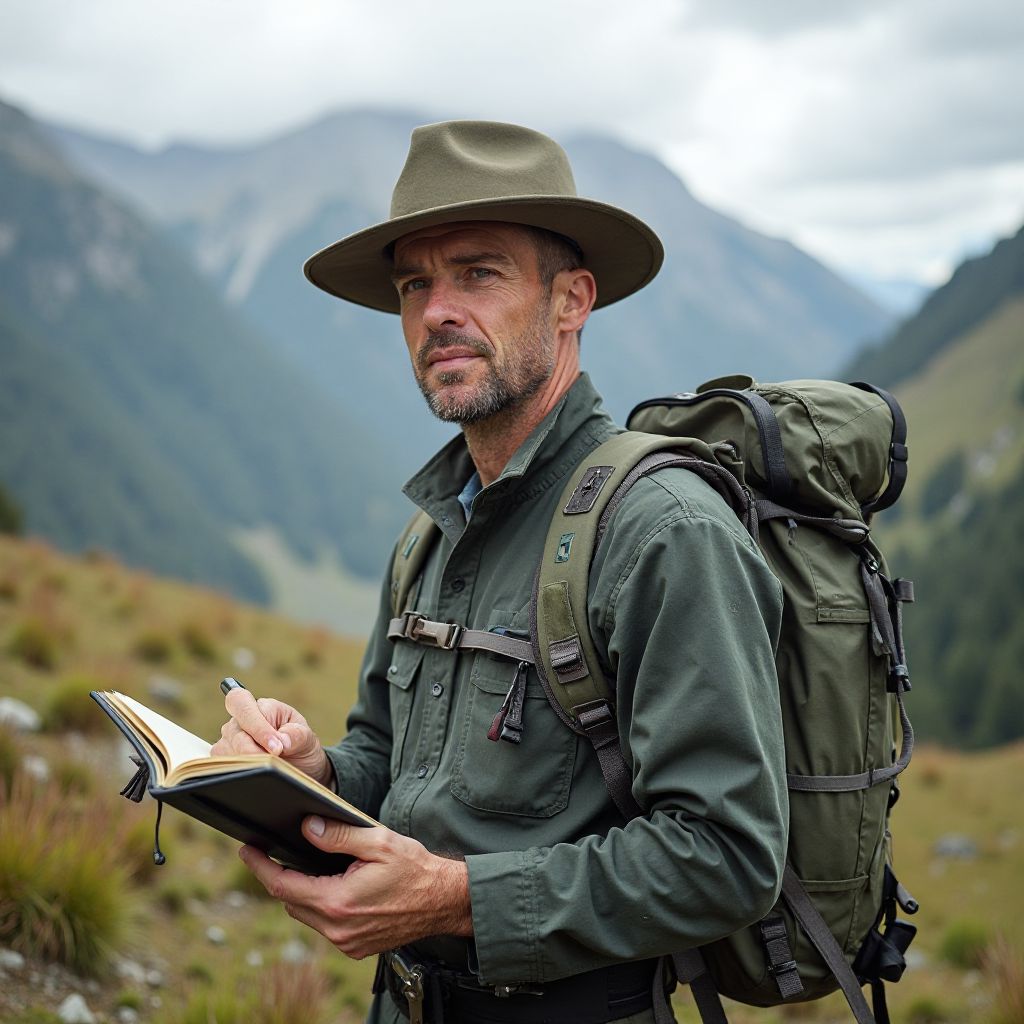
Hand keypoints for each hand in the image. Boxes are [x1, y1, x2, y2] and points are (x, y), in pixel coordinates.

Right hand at [211, 688, 332, 786]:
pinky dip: (238, 771)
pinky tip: (254, 776)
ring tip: (267, 770)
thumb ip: (296, 735)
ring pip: (225, 749)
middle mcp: (240, 721)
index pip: (244, 705)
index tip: (276, 747)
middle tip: (273, 762)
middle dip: (253, 750)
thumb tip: (282, 741)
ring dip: (246, 762)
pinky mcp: (223, 759)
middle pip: (234, 731)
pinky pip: (221, 765)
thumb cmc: (300, 745)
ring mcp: (229, 740)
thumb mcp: (307, 738)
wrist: (298, 766)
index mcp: (261, 707)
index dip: (256, 726)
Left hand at [238, 819, 472, 958]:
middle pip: (291, 902)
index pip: (283, 886)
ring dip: (302, 892)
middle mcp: (337, 928)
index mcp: (338, 901)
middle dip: (281, 876)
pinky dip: (320, 905)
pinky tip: (332, 885)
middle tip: (276, 850)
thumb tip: (306, 829)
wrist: (444, 901)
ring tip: (306, 865)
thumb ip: (339, 835)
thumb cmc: (415, 868)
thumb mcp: (378, 842)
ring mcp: (346, 941)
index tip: (247, 850)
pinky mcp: (356, 947)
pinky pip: (325, 925)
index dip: (261, 867)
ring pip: (307, 915)